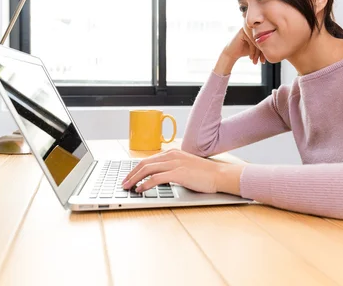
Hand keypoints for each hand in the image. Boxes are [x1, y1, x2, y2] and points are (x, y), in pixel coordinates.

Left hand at [121, 149, 244, 194]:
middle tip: (123, 183)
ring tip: (128, 187)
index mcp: (172, 153)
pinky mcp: (178, 173)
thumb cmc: (204, 173)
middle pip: (144, 163)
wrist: (219, 175)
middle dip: (131, 174)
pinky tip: (140, 189)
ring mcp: (174, 163)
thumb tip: (158, 177)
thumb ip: (172, 168)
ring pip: (147, 169)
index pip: (148, 159)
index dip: (136, 169)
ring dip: (134, 179)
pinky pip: (156, 178)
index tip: (128, 177)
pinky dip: (145, 184)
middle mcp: (171, 155)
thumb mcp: (185, 166)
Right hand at [223, 28, 265, 64]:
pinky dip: (252, 51)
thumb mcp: (258, 49)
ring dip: (257, 54)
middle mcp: (255, 28)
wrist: (232, 52)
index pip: (267, 40)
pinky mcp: (243, 32)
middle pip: (263, 40)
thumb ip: (265, 47)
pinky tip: (251, 58)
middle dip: (262, 53)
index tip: (265, 61)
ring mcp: (249, 29)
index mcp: (260, 31)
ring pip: (257, 42)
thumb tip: (278, 51)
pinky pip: (251, 41)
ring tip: (257, 62)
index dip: (266, 51)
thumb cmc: (246, 51)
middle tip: (262, 62)